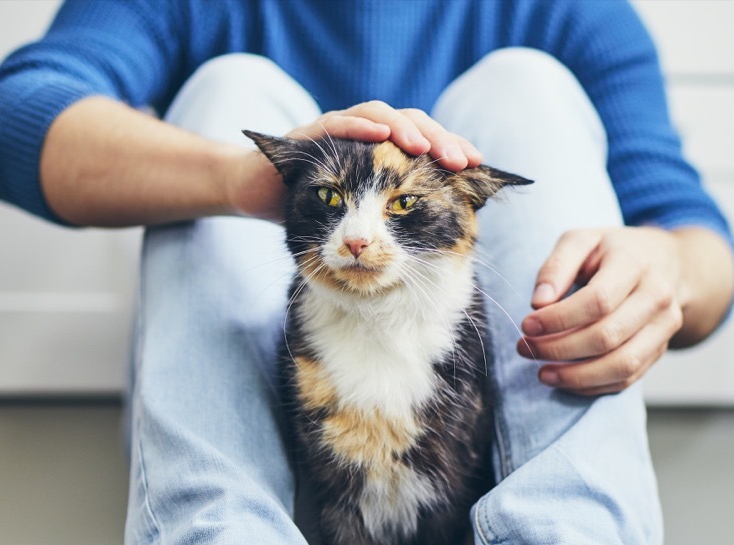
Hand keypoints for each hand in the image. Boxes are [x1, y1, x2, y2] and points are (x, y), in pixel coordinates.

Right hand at [228, 101, 482, 221]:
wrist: (256, 195)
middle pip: (410, 124)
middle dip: (437, 139)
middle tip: (459, 159)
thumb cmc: (312, 211)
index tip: (477, 165)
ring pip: (378, 116)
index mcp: (381, 154)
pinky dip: (357, 125)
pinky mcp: (307, 135)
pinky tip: (377, 133)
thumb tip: (446, 239)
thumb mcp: (359, 225)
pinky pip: (334, 123)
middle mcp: (364, 136)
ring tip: (423, 147)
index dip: (450, 149)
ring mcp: (336, 130)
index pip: (424, 142)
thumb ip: (391, 227)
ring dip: (403, 129)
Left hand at [517, 227, 684, 395]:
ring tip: (543, 373)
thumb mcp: (582, 241)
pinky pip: (629, 378)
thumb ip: (557, 266)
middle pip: (607, 336)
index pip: (597, 301)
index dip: (558, 319)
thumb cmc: (613, 252)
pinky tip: (566, 380)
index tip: (527, 325)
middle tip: (526, 349)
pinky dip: (593, 386)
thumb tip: (539, 302)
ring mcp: (664, 326)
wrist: (667, 263)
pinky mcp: (661, 349)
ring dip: (577, 376)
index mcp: (635, 263)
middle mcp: (657, 296)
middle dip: (559, 349)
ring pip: (622, 365)